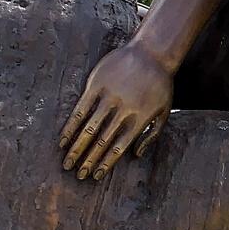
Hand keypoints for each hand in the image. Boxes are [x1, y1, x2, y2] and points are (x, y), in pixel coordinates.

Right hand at [60, 44, 174, 180]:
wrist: (152, 53)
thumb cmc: (160, 85)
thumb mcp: (164, 111)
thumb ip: (151, 134)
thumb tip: (136, 155)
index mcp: (140, 119)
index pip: (120, 147)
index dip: (106, 163)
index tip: (96, 176)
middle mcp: (124, 111)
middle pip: (102, 141)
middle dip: (89, 160)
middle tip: (78, 175)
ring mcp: (109, 97)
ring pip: (89, 128)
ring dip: (77, 147)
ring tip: (68, 163)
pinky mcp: (96, 85)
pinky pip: (81, 109)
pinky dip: (71, 125)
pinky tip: (64, 139)